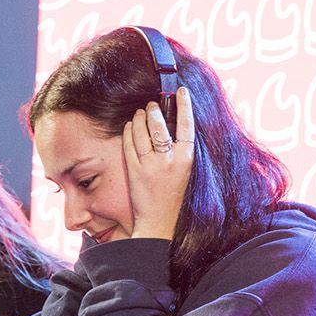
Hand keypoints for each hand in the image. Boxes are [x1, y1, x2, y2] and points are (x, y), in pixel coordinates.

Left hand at [122, 87, 195, 240]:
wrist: (160, 224)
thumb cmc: (174, 197)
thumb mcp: (185, 172)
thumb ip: (181, 150)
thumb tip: (174, 125)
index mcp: (186, 159)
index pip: (187, 125)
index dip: (184, 105)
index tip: (181, 91)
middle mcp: (169, 160)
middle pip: (159, 125)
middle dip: (154, 110)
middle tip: (151, 105)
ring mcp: (150, 165)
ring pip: (142, 131)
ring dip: (139, 118)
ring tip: (140, 113)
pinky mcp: (135, 171)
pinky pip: (129, 144)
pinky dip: (128, 131)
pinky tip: (129, 126)